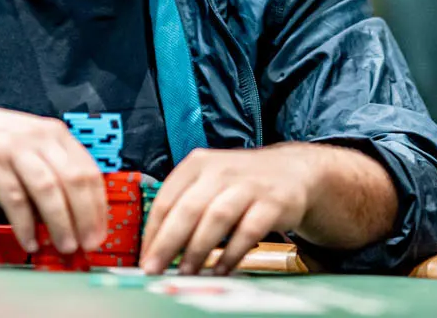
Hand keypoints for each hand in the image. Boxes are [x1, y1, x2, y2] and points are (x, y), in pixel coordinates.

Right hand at [0, 98, 106, 253]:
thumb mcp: (30, 145)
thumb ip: (53, 170)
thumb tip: (78, 214)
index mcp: (55, 134)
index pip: (89, 171)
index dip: (98, 206)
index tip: (100, 231)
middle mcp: (39, 138)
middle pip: (74, 180)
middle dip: (86, 217)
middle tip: (88, 243)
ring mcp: (14, 148)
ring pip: (48, 189)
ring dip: (60, 223)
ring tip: (64, 245)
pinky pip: (15, 198)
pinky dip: (25, 224)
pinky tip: (29, 240)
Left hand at [140, 146, 315, 275]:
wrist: (291, 170)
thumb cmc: (240, 182)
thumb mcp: (208, 182)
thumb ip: (184, 206)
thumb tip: (156, 246)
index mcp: (197, 164)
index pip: (166, 199)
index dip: (153, 232)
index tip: (145, 257)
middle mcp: (220, 170)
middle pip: (188, 209)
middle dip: (168, 243)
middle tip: (155, 269)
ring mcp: (248, 185)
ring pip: (216, 218)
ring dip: (198, 249)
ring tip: (186, 272)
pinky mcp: (272, 202)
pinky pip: (249, 230)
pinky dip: (233, 252)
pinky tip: (221, 269)